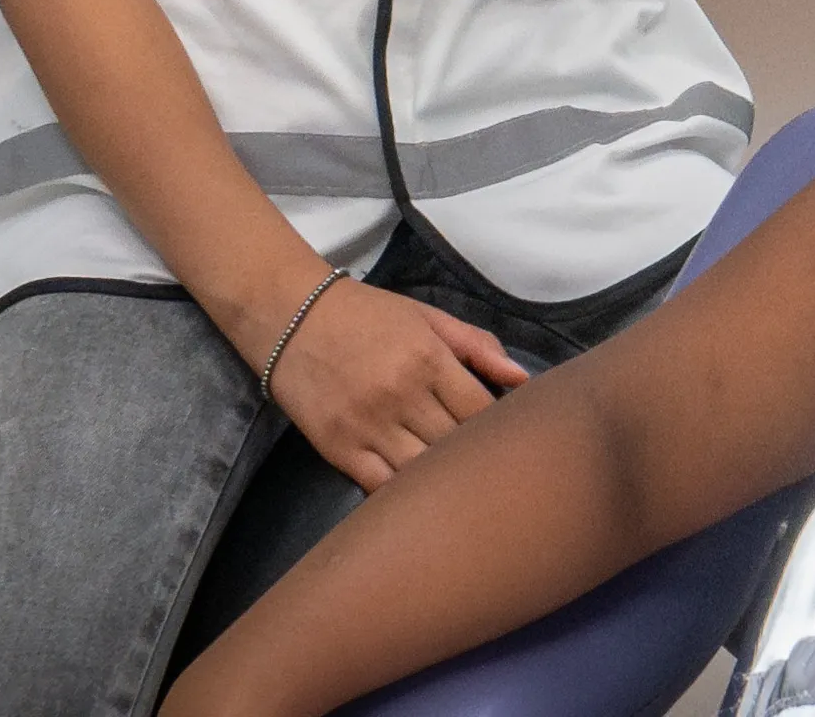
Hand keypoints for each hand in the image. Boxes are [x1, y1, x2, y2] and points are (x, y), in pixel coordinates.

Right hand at [261, 276, 526, 489]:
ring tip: (460, 489)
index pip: (482, 412)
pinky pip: (382, 487)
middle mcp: (403, 395)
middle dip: (476, 461)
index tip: (504, 441)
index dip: (498, 432)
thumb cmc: (366, 315)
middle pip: (457, 447)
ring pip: (424, 474)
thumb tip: (524, 380)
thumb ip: (477, 347)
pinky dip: (405, 497)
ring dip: (444, 484)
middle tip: (491, 473)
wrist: (289, 315)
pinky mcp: (339, 449)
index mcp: (429, 358)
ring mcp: (369, 426)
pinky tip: (419, 499)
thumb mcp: (426, 317)